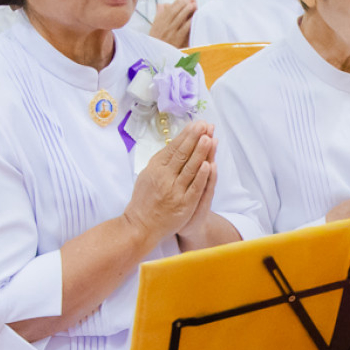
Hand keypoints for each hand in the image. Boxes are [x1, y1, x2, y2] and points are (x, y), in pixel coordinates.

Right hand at [124, 121, 215, 242]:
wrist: (141, 225)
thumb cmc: (144, 199)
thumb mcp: (147, 175)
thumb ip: (160, 161)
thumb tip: (173, 144)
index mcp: (155, 168)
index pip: (173, 148)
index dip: (186, 135)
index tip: (195, 124)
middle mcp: (164, 177)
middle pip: (182, 154)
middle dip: (194, 138)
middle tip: (204, 125)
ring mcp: (174, 191)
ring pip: (189, 168)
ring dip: (200, 152)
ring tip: (209, 138)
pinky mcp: (183, 204)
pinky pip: (194, 188)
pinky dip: (201, 176)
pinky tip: (208, 165)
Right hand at [149, 0, 194, 46]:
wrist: (156, 57)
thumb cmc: (157, 42)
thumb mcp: (154, 28)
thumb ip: (159, 15)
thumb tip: (161, 4)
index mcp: (159, 22)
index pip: (169, 8)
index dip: (178, 1)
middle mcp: (164, 26)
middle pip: (174, 11)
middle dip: (183, 3)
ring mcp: (171, 32)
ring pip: (179, 18)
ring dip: (187, 10)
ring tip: (194, 4)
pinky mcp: (177, 40)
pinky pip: (184, 29)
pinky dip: (189, 22)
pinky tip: (194, 17)